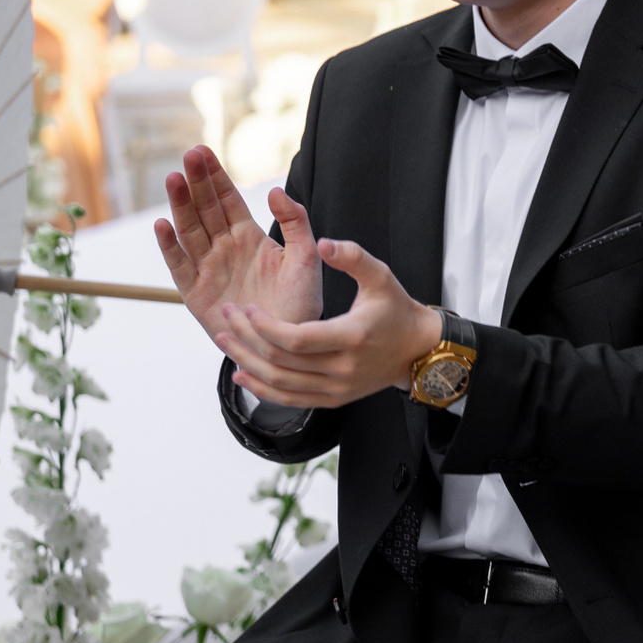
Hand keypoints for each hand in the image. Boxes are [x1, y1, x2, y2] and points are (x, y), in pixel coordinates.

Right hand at [156, 145, 322, 345]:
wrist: (288, 344)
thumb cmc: (301, 302)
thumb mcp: (306, 257)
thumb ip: (296, 223)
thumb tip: (276, 190)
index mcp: (249, 237)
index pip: (227, 200)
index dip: (215, 176)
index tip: (202, 151)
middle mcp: (225, 248)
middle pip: (205, 209)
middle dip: (196, 182)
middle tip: (189, 155)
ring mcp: (208, 269)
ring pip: (189, 231)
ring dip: (181, 205)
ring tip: (174, 179)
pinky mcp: (196, 293)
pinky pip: (179, 266)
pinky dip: (169, 246)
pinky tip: (162, 224)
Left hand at [214, 238, 443, 409]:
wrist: (418, 349)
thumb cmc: (396, 310)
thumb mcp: (381, 276)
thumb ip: (352, 257)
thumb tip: (323, 243)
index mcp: (352, 337)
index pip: (296, 339)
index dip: (265, 326)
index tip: (247, 308)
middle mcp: (343, 369)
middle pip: (281, 362)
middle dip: (246, 338)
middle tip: (226, 317)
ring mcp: (337, 389)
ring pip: (280, 383)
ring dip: (246, 362)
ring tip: (224, 340)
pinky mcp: (333, 400)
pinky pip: (290, 400)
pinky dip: (261, 389)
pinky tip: (241, 374)